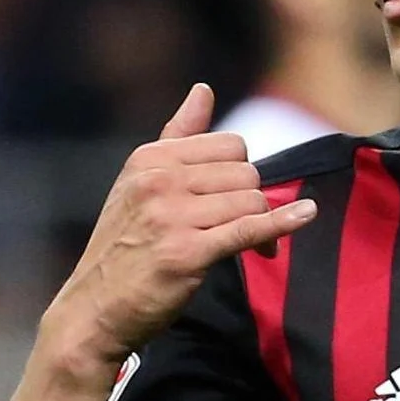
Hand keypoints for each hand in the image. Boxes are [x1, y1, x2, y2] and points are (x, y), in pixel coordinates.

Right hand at [46, 84, 318, 369]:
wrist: (94, 311)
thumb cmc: (122, 249)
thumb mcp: (139, 185)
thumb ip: (177, 137)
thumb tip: (204, 89)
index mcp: (148, 159)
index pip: (228, 145)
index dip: (241, 172)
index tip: (236, 201)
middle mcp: (158, 182)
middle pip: (244, 172)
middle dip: (252, 200)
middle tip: (246, 231)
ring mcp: (172, 217)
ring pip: (250, 201)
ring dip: (261, 226)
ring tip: (254, 249)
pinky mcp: (188, 253)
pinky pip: (250, 229)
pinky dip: (282, 223)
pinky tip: (305, 215)